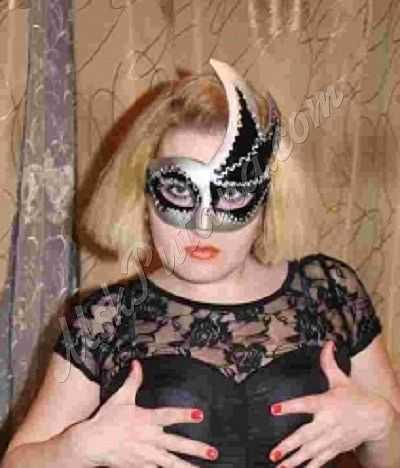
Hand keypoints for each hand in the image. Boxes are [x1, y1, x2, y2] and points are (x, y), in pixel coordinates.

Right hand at [79, 360, 218, 467]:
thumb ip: (133, 381)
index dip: (184, 414)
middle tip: (212, 452)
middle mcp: (149, 439)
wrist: (91, 444)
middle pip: (176, 444)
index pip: (168, 415)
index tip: (199, 414)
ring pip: (170, 463)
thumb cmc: (106, 420)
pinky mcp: (141, 466)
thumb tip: (137, 364)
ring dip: (186, 467)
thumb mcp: (120, 397)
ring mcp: (146, 455)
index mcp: (145, 420)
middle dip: (195, 449)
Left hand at [268, 340, 393, 467]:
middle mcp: (328, 423)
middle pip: (306, 435)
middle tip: (274, 453)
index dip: (289, 407)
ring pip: (311, 451)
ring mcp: (332, 438)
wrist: (377, 417)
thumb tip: (327, 343)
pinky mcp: (336, 448)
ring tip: (279, 466)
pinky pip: (321, 459)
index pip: (305, 404)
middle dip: (289, 445)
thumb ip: (329, 362)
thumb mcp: (342, 379)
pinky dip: (309, 466)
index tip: (274, 409)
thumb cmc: (356, 396)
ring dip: (294, 460)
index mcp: (326, 403)